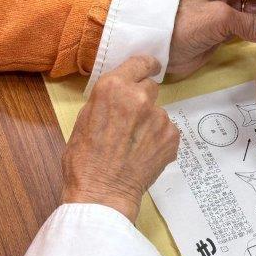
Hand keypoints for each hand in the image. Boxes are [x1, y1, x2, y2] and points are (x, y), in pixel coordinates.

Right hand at [63, 55, 178, 221]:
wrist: (102, 193)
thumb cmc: (84, 159)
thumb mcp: (84, 118)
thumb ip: (106, 99)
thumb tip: (119, 93)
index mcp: (113, 87)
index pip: (140, 62)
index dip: (146, 65)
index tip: (150, 68)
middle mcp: (140, 97)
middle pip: (151, 86)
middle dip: (143, 98)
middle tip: (131, 119)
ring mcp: (159, 117)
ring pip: (158, 112)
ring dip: (150, 122)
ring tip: (133, 144)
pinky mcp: (172, 137)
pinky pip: (167, 131)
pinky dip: (158, 140)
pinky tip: (143, 154)